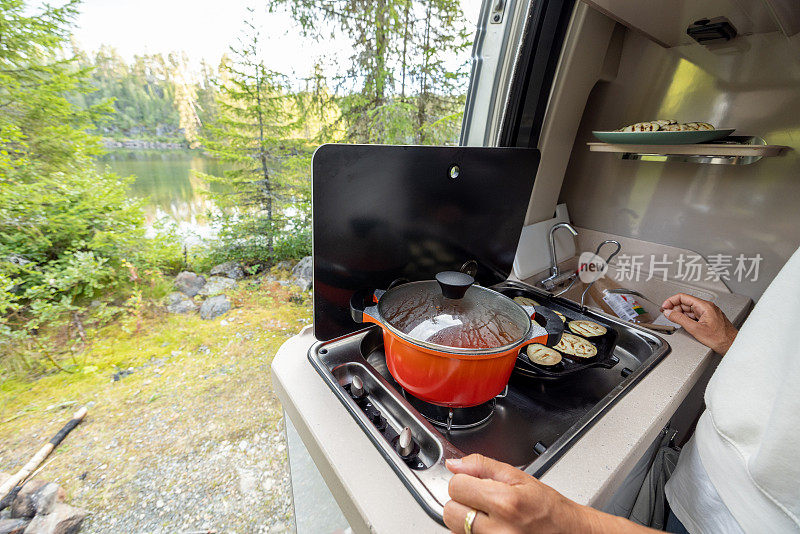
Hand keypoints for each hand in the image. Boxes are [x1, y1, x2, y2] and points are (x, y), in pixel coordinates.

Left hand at [443, 454, 583, 533]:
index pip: (456, 486)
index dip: (464, 481)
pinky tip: (490, 526)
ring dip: (466, 519)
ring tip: (489, 515)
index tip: (474, 483)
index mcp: (505, 502)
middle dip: (462, 502)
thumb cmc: (548, 508)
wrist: (568, 533)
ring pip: (456, 528)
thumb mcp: (519, 477)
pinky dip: (473, 532)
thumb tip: (454, 464)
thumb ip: (483, 466)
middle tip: (481, 500)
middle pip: (450, 511)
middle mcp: (497, 529)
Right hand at [661, 293, 737, 353]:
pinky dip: (687, 318)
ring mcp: (709, 313)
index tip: (664, 307)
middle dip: (674, 308)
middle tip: (667, 315)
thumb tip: (668, 313)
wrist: (732, 345)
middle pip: (686, 303)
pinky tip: (684, 324)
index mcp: (704, 306)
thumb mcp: (695, 329)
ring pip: (690, 309)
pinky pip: (695, 315)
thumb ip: (679, 319)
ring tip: (674, 321)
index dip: (671, 301)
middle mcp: (707, 307)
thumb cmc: (720, 339)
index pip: (683, 297)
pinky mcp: (709, 319)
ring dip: (680, 314)